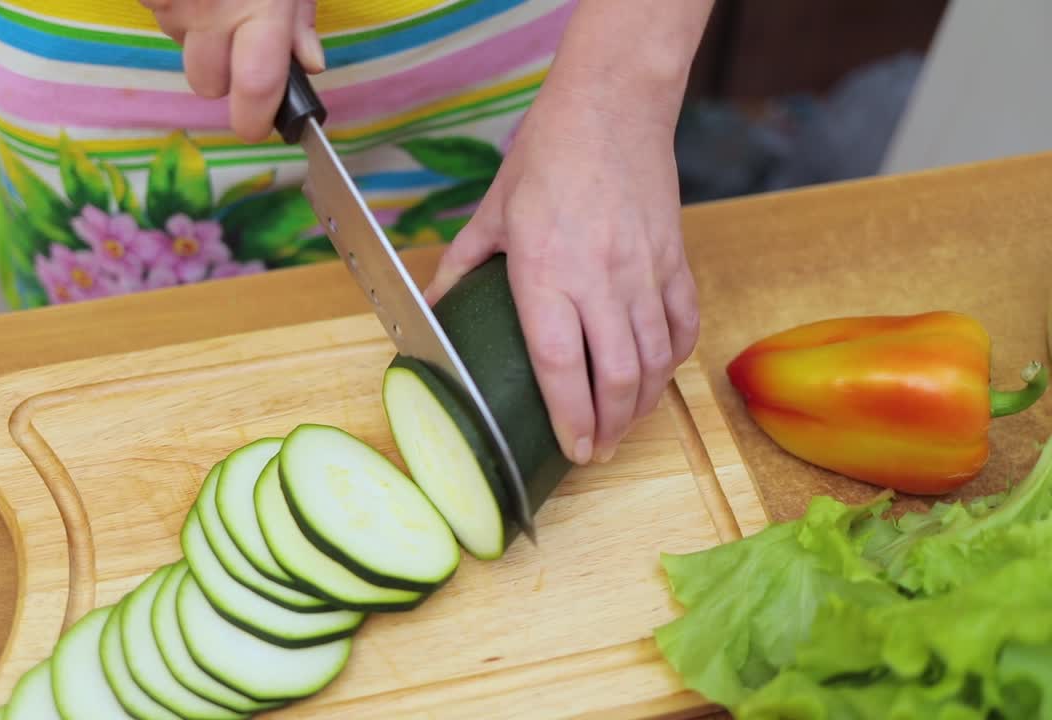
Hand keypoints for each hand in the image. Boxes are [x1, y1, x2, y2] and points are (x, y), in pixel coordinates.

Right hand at [142, 0, 324, 141]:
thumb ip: (300, 19)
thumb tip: (310, 65)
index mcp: (260, 7)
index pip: (257, 86)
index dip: (254, 118)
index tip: (255, 127)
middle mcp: (213, 9)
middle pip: (207, 83)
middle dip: (221, 73)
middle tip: (235, 37)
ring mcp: (174, 2)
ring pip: (180, 47)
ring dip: (195, 34)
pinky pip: (157, 15)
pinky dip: (173, 6)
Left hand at [424, 92, 700, 465]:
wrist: (610, 107)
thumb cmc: (546, 156)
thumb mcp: (492, 212)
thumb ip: (463, 266)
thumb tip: (436, 309)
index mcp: (545, 271)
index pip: (558, 363)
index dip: (568, 415)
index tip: (572, 448)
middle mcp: (600, 279)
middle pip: (615, 375)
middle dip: (608, 426)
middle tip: (595, 451)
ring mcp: (643, 271)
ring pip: (654, 359)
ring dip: (641, 404)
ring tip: (622, 426)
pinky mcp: (674, 260)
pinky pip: (683, 324)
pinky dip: (673, 361)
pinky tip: (657, 378)